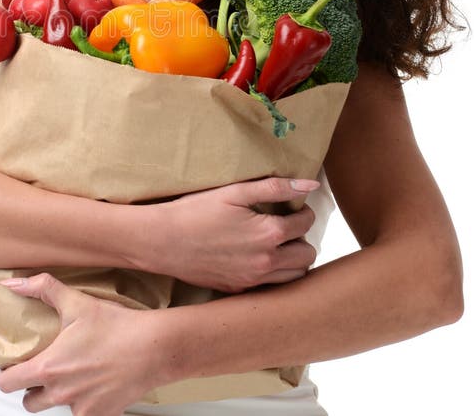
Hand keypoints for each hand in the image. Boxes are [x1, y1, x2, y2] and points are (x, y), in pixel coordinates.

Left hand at [0, 273, 159, 415]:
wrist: (152, 348)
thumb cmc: (116, 327)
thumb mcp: (77, 301)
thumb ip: (43, 289)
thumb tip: (14, 283)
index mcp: (49, 367)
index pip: (8, 383)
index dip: (8, 375)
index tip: (16, 366)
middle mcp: (61, 393)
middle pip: (30, 403)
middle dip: (34, 389)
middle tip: (47, 370)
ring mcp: (81, 408)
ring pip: (57, 409)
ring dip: (60, 396)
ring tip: (74, 375)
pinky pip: (84, 415)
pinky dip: (86, 403)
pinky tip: (96, 384)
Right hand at [151, 177, 318, 292]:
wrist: (162, 241)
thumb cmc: (195, 211)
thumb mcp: (235, 191)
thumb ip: (275, 187)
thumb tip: (311, 185)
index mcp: (268, 234)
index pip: (306, 224)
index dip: (303, 211)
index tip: (294, 206)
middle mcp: (266, 262)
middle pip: (307, 254)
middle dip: (302, 238)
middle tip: (286, 226)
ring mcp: (252, 280)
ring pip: (294, 276)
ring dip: (292, 259)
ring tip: (276, 243)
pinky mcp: (238, 289)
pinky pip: (270, 286)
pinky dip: (272, 272)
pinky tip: (256, 257)